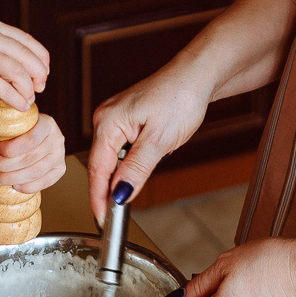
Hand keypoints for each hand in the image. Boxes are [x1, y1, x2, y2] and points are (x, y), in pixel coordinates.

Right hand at [0, 18, 48, 109]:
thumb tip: (40, 66)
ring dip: (29, 90)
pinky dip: (18, 100)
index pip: (28, 42)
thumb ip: (6, 48)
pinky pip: (7, 90)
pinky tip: (20, 106)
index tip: (44, 74)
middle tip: (40, 88)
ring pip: (20, 74)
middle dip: (38, 76)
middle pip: (27, 57)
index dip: (41, 59)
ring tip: (29, 99)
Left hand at [0, 114, 66, 193]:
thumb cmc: (9, 128)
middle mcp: (57, 138)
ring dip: (13, 178)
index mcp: (46, 123)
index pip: (30, 140)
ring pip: (36, 172)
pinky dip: (29, 187)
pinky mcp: (60, 169)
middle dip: (6, 165)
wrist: (23, 134)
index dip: (10, 149)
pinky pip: (46, 182)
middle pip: (31, 158)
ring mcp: (60, 155)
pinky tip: (14, 186)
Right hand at [86, 63, 212, 223]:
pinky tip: (132, 174)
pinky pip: (119, 148)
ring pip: (110, 158)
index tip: (102, 220)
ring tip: (122, 201)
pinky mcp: (126, 119)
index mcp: (108, 122)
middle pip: (100, 164)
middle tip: (113, 218)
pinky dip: (124, 165)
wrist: (197, 75)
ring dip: (116, 178)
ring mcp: (115, 117)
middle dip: (105, 191)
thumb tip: (119, 194)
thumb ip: (136, 169)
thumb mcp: (160, 140)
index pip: (97, 169)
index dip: (98, 197)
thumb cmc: (181, 98)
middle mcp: (106, 118)